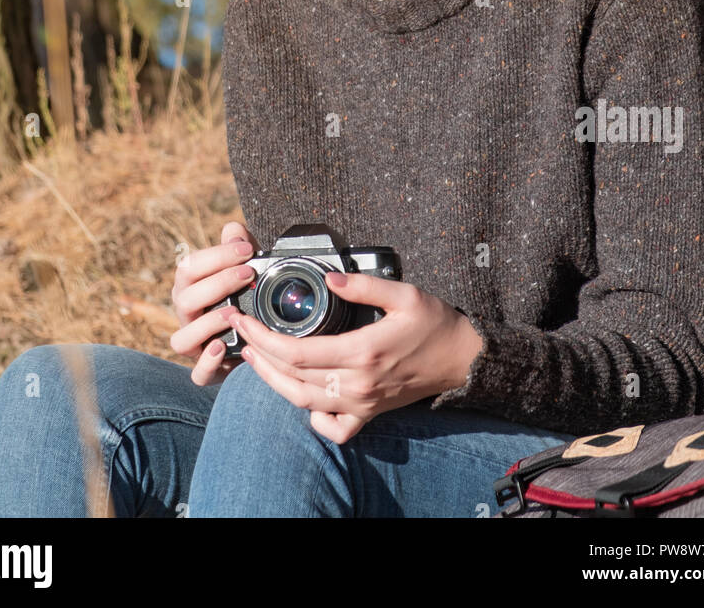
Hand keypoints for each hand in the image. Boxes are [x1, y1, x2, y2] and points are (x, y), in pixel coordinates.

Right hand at [170, 221, 261, 385]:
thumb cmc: (241, 293)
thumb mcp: (242, 266)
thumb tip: (233, 231)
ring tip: (234, 312)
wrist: (251, 333)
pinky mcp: (206, 369)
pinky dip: (208, 363)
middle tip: (247, 274)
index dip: (216, 256)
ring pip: (181, 339)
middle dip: (218, 283)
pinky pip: (197, 374)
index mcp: (189, 287)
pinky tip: (224, 347)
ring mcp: (193, 344)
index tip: (247, 250)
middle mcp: (186, 315)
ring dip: (208, 323)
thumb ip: (237, 244)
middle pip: (184, 298)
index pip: (188, 266)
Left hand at [227, 271, 484, 444]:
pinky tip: (299, 393)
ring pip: (303, 402)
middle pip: (292, 378)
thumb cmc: (435, 323)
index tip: (244, 320)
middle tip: (240, 331)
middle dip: (259, 354)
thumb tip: (330, 277)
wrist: (463, 359)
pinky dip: (310, 415)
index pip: (296, 353)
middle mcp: (358, 384)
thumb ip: (363, 285)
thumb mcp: (404, 293)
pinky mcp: (369, 414)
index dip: (263, 338)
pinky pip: (332, 426)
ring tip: (253, 357)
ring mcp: (362, 404)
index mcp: (362, 352)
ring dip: (272, 381)